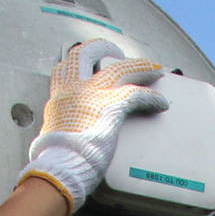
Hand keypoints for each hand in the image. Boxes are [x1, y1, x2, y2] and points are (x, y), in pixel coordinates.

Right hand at [22, 40, 167, 211]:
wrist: (60, 168)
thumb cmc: (57, 160)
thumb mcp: (54, 137)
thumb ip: (62, 129)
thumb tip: (64, 137)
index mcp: (59, 98)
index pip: (64, 67)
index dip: (77, 59)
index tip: (88, 57)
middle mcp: (73, 90)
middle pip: (88, 54)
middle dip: (104, 48)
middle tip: (117, 51)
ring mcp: (93, 95)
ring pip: (120, 69)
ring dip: (139, 67)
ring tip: (154, 69)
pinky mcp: (112, 107)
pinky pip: (137, 95)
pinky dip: (151, 98)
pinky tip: (160, 103)